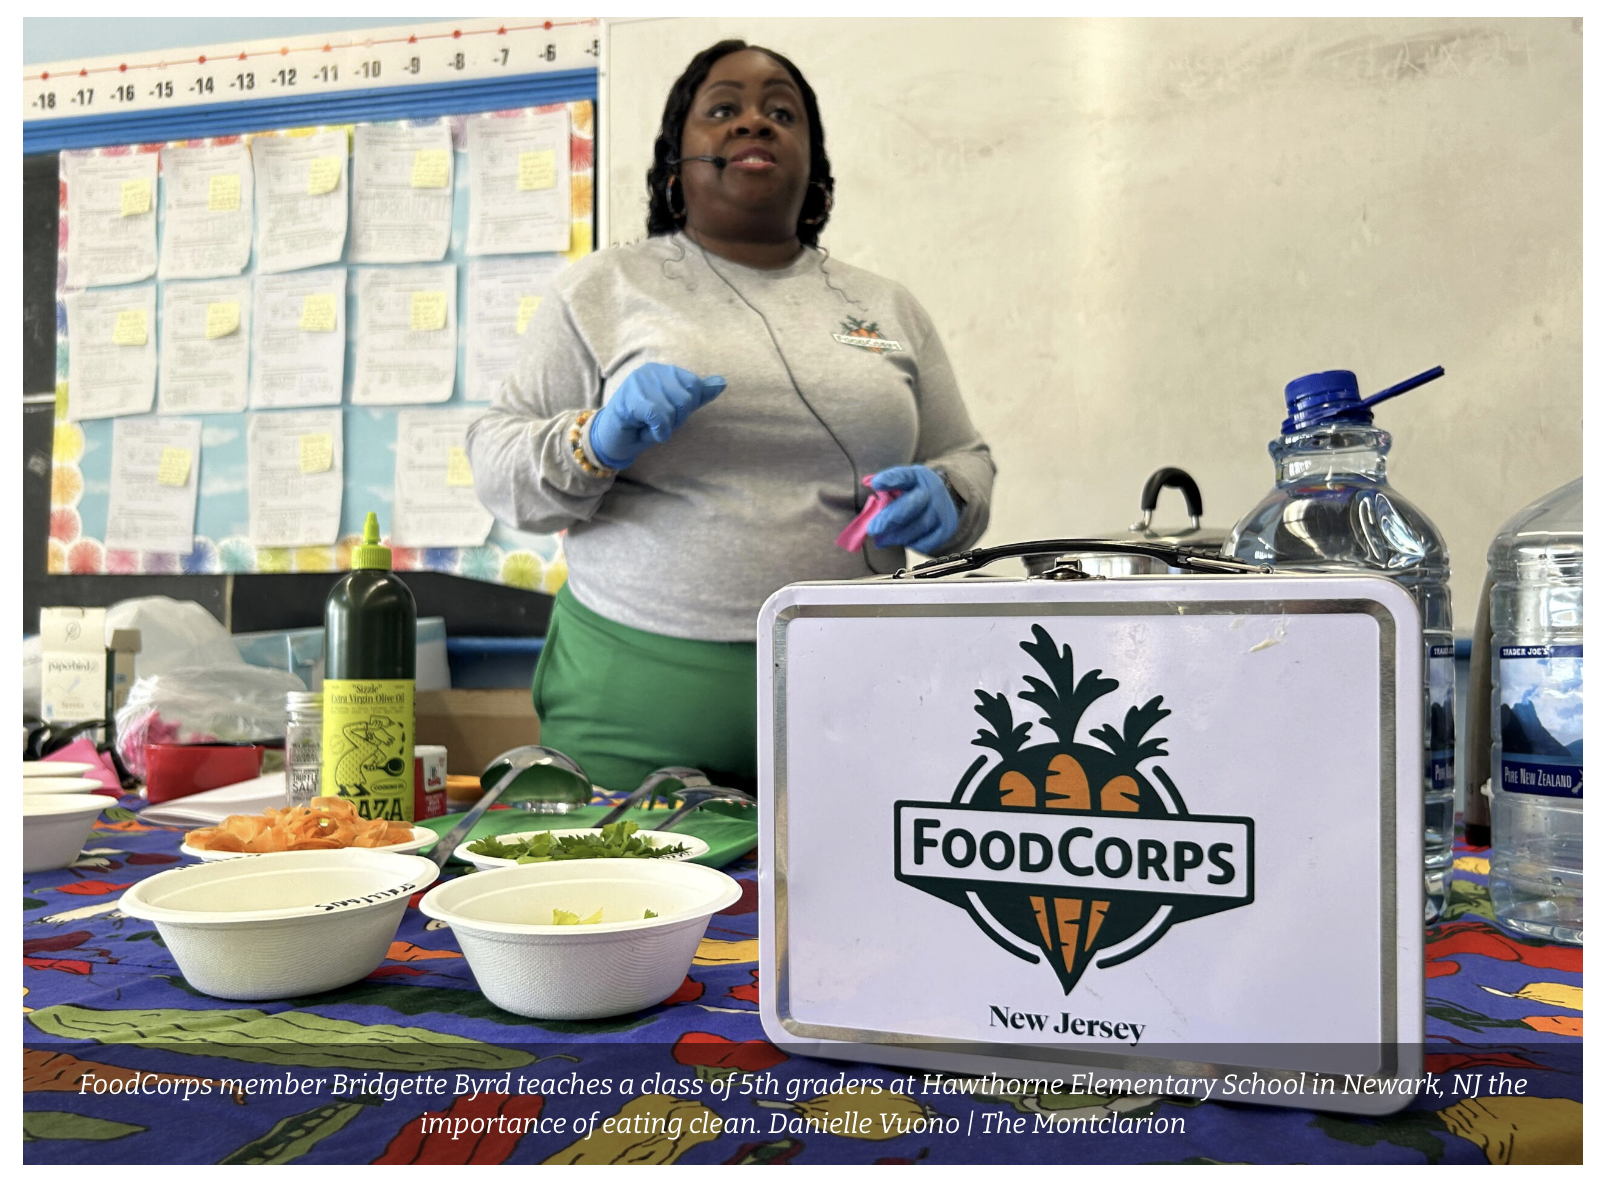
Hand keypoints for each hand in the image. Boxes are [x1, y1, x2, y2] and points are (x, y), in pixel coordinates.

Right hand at [589, 363, 726, 468]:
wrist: (614, 441)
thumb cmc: (644, 425)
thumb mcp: (675, 411)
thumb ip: (697, 396)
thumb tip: (722, 383)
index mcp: (664, 371)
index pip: (694, 386)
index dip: (686, 409)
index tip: (667, 415)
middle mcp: (651, 371)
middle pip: (686, 398)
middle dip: (676, 420)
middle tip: (656, 424)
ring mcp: (638, 382)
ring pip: (672, 409)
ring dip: (664, 428)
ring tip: (647, 426)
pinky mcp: (629, 398)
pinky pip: (657, 415)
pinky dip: (656, 430)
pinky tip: (645, 432)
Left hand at [867, 465, 959, 554]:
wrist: (943, 499)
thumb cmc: (913, 493)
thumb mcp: (901, 484)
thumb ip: (885, 486)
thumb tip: (868, 483)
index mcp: (917, 476)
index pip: (903, 476)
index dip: (890, 479)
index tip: (876, 484)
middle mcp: (932, 490)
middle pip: (912, 504)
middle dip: (890, 519)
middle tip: (873, 530)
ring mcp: (942, 510)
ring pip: (918, 527)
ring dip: (896, 536)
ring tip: (881, 540)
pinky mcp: (946, 528)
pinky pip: (927, 542)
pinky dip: (911, 544)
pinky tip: (902, 541)